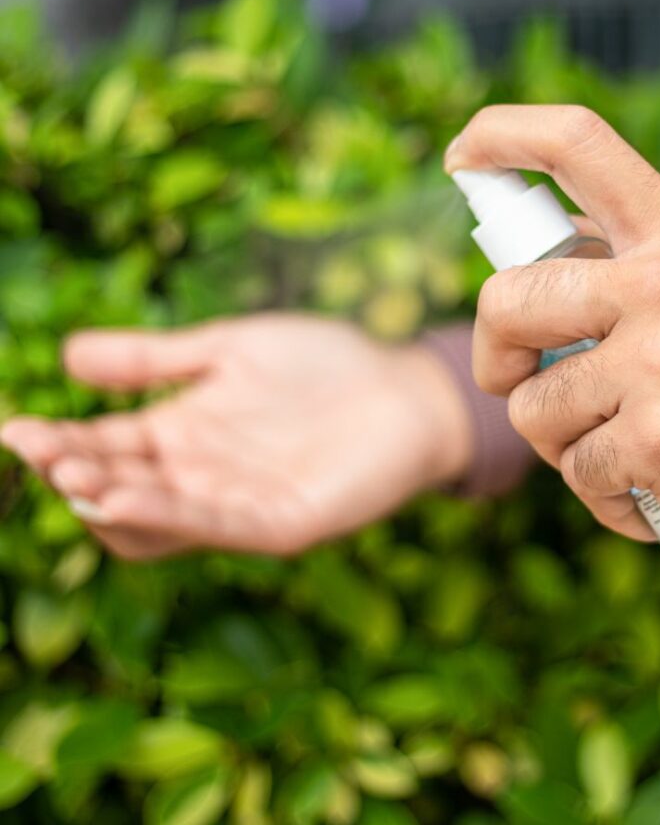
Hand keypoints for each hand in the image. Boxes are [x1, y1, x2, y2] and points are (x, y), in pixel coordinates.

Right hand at [0, 314, 472, 558]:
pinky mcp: (279, 526)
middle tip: (40, 448)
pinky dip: (168, 516)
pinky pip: (214, 528)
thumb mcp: (229, 349)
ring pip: (155, 521)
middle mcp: (200, 477)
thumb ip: (156, 359)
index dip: (61, 442)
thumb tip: (66, 354)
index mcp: (182, 434)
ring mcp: (238, 506)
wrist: (404, 387)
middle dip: (76, 471)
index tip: (18, 429)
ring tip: (74, 472)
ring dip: (111, 500)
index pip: (106, 447)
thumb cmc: (324, 365)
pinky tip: (126, 495)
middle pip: (119, 488)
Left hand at [446, 105, 659, 558]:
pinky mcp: (657, 442)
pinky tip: (650, 494)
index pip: (578, 145)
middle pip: (506, 300)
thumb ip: (650, 263)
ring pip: (533, 408)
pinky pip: (579, 474)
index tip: (463, 152)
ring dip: (561, 442)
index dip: (504, 135)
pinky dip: (605, 496)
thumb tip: (559, 251)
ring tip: (616, 449)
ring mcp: (657, 363)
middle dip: (494, 354)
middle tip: (514, 380)